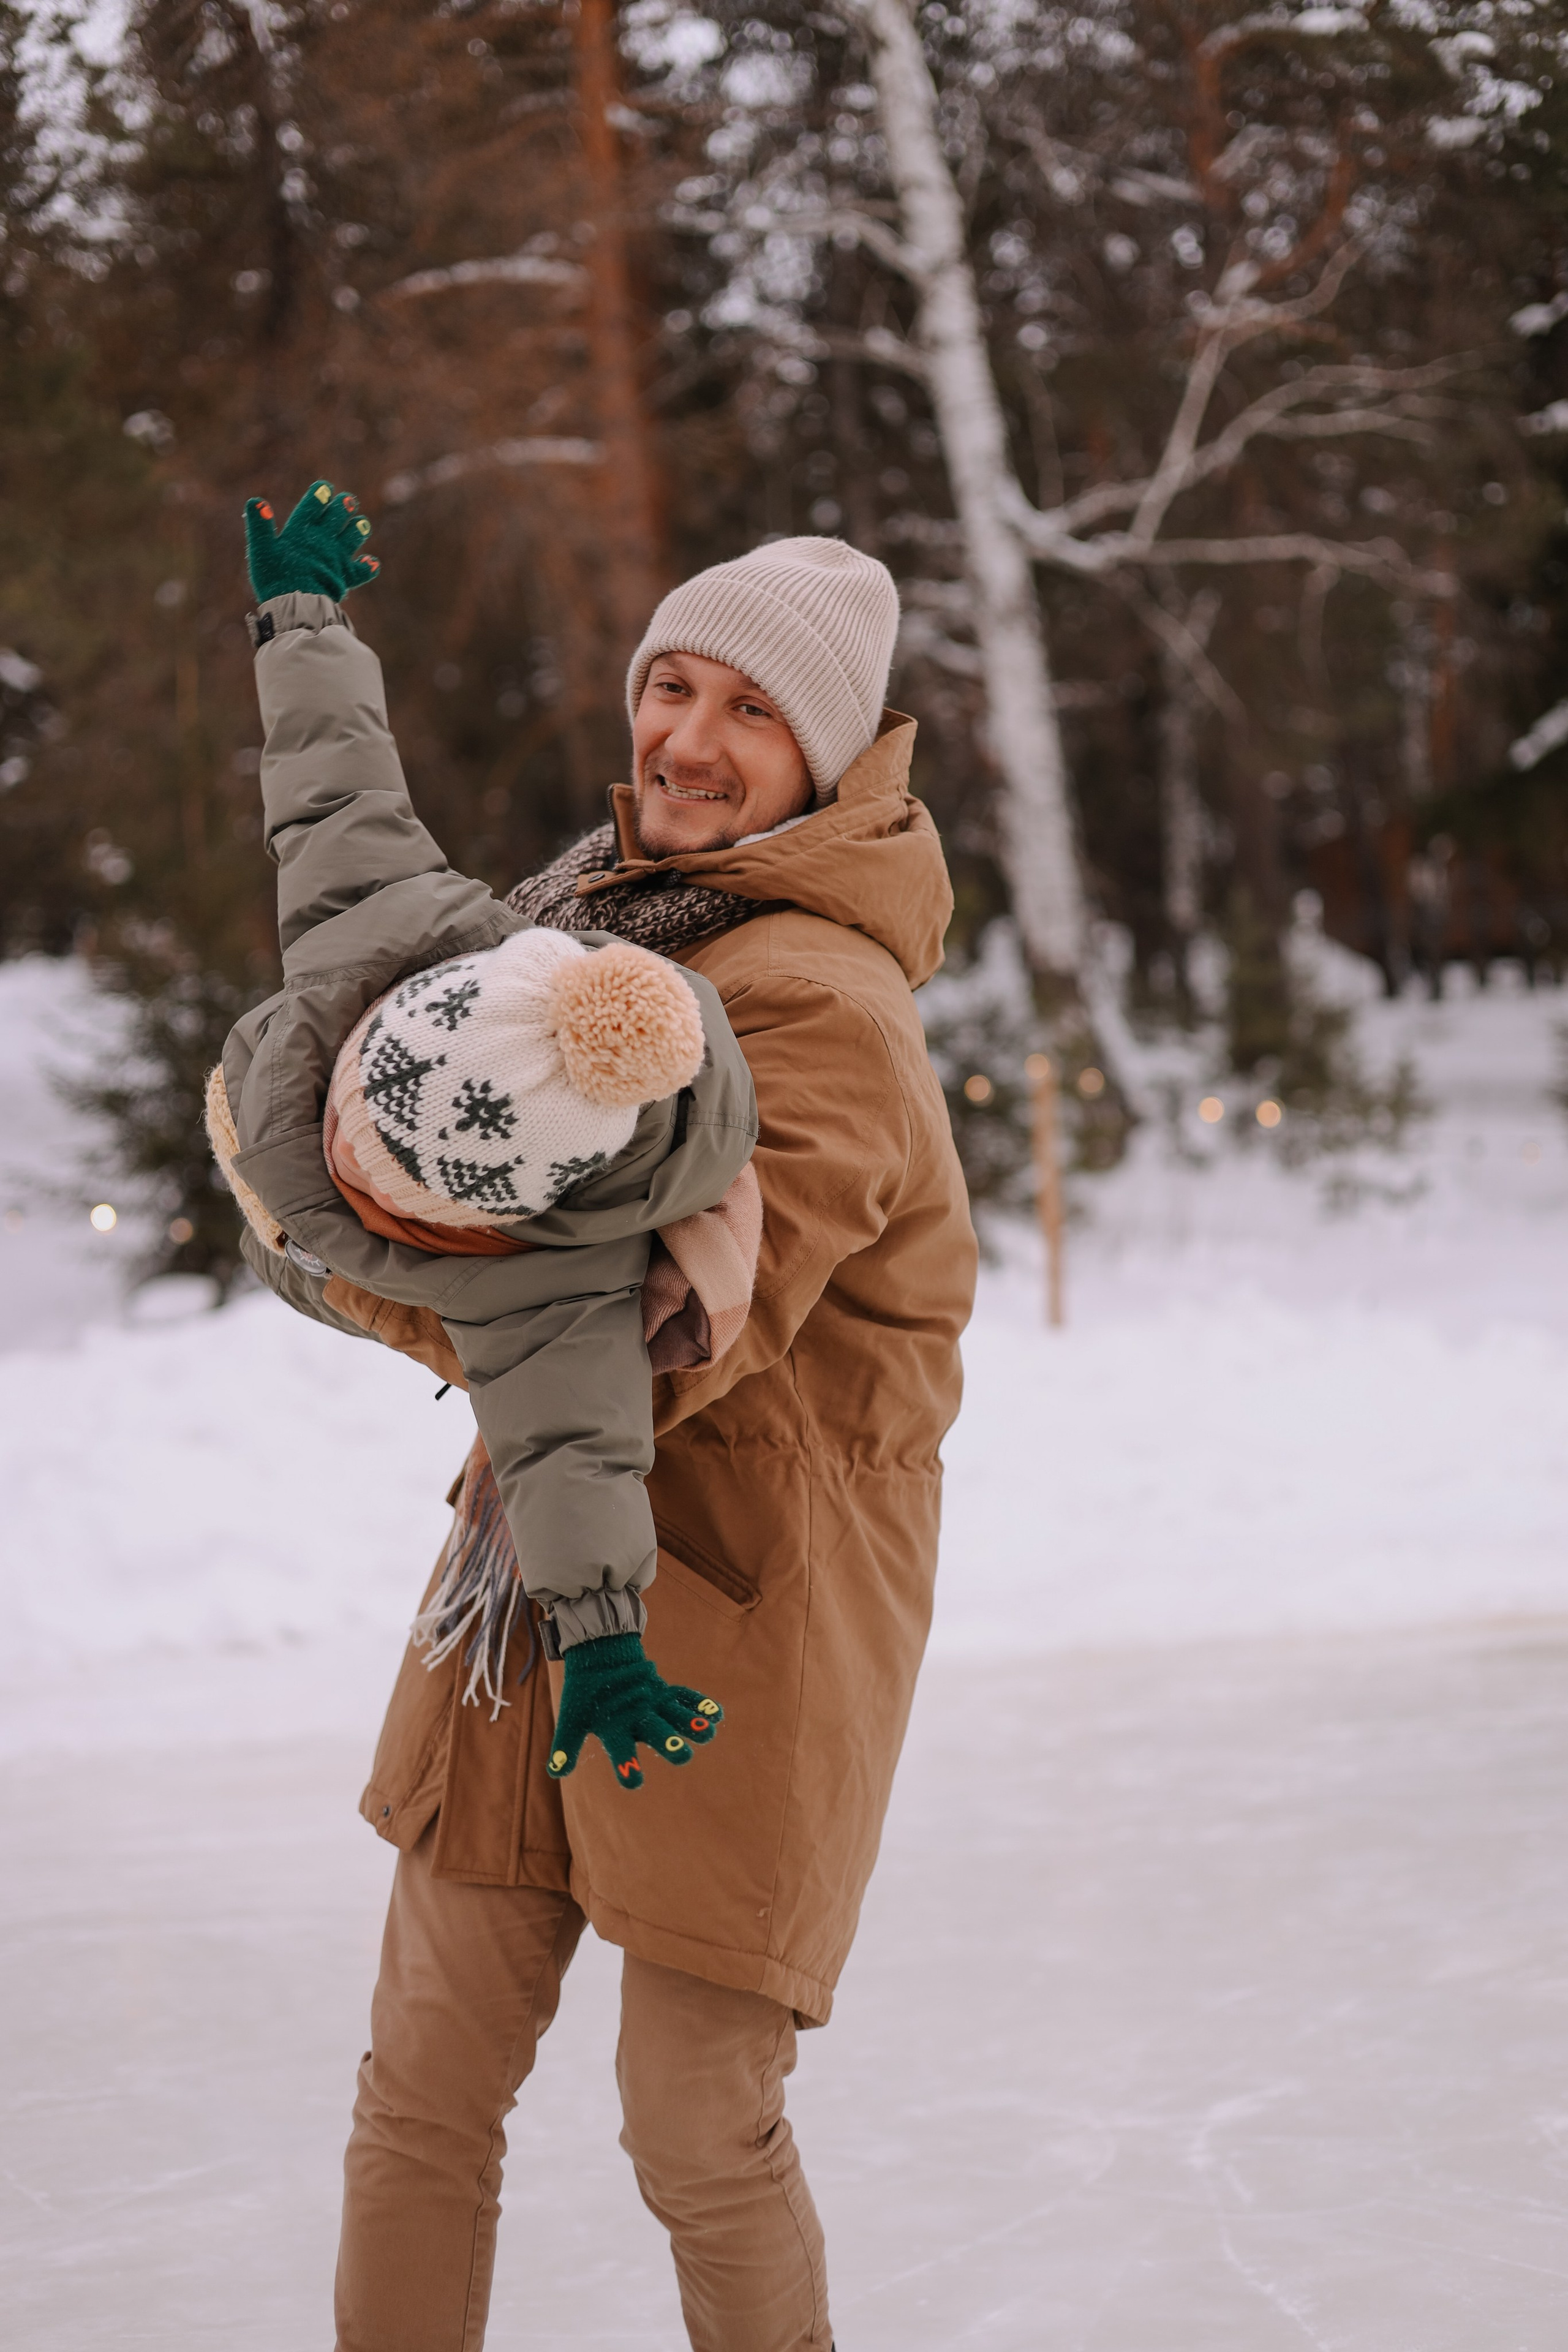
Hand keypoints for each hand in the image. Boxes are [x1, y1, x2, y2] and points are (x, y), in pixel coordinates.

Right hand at [244, 479, 379, 603]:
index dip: (319, 495)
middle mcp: (321, 542)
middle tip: (349, 501)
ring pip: (351, 540)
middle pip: (335, 520)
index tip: (325, 488)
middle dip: (343, 508)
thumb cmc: (275, 577)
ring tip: (363, 523)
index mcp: (300, 532)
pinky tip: (373, 563)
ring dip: (357, 531)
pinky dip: (367, 567)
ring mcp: (335, 559)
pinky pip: (359, 572)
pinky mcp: (344, 578)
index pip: (311, 507)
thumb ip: (259, 526)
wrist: (297, 604)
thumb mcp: (261, 550)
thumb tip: (256, 501)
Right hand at [546, 1632, 722, 1792]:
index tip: (634, 1781)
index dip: (627, 1767)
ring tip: (708, 1732)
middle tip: (683, 1755)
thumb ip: (566, 1744)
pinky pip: (685, 1697)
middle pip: (657, 1736)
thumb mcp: (572, 1718)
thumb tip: (555, 1773)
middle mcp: (640, 1724)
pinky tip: (718, 1713)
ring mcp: (654, 1707)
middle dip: (670, 1745)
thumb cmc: (584, 1695)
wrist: (599, 1662)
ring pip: (676, 1719)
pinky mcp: (664, 1691)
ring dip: (692, 1725)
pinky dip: (700, 1703)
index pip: (622, 1754)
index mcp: (618, 1733)